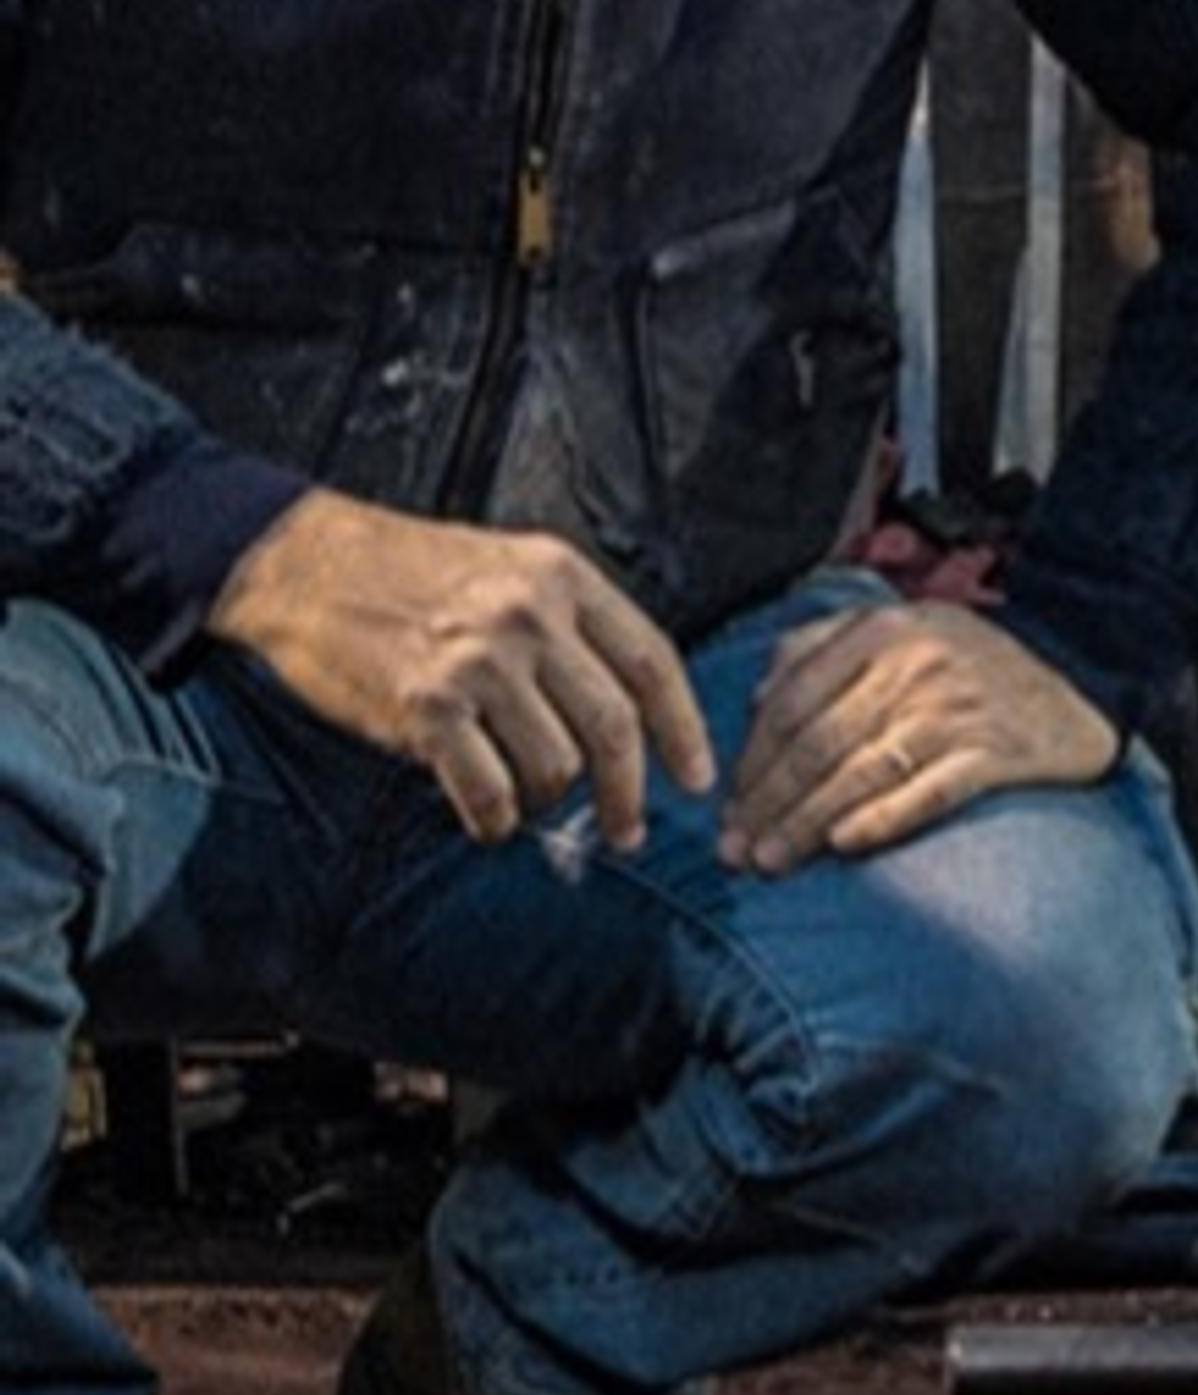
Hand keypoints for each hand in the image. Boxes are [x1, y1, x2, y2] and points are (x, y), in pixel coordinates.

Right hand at [207, 491, 712, 851]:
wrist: (304, 563)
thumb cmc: (410, 570)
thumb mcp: (511, 565)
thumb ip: (570, 624)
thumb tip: (628, 707)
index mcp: (562, 577)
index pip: (652, 662)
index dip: (685, 729)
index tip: (697, 777)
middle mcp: (529, 616)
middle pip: (615, 727)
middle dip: (630, 794)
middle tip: (628, 830)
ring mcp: (479, 662)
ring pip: (556, 766)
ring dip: (545, 800)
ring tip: (520, 796)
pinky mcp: (426, 707)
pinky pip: (488, 792)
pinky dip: (494, 820)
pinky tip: (486, 818)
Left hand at [721, 597, 1120, 872]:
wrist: (1082, 678)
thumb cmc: (976, 661)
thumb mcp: (901, 627)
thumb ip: (823, 644)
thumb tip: (759, 695)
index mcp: (882, 632)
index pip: (795, 700)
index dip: (754, 759)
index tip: (729, 804)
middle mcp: (915, 667)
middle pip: (820, 742)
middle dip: (769, 801)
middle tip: (734, 849)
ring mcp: (956, 711)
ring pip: (863, 773)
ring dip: (808, 822)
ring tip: (772, 860)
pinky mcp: (995, 754)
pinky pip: (928, 791)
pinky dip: (883, 819)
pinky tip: (846, 844)